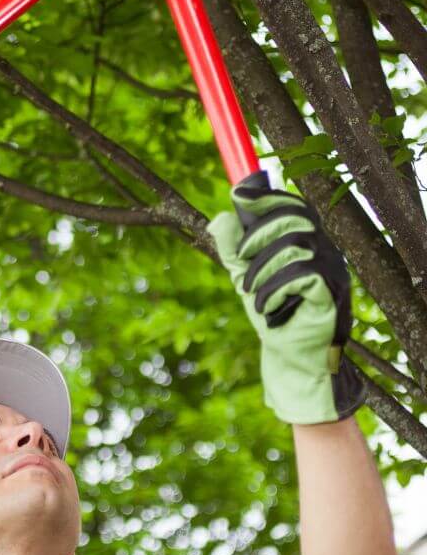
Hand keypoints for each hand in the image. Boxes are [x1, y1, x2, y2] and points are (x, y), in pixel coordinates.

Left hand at [207, 181, 364, 423]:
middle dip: (258, 236)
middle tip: (240, 259)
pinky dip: (275, 289)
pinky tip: (267, 307)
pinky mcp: (333, 293)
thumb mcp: (245, 278)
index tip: (239, 197)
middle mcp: (325, 251)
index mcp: (307, 243)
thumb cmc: (272, 315)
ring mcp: (333, 271)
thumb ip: (233, 249)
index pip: (294, 206)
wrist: (290, 358)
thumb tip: (221, 217)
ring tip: (252, 294)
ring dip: (262, 269)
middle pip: (294, 219)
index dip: (268, 198)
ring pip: (295, 245)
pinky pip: (302, 274)